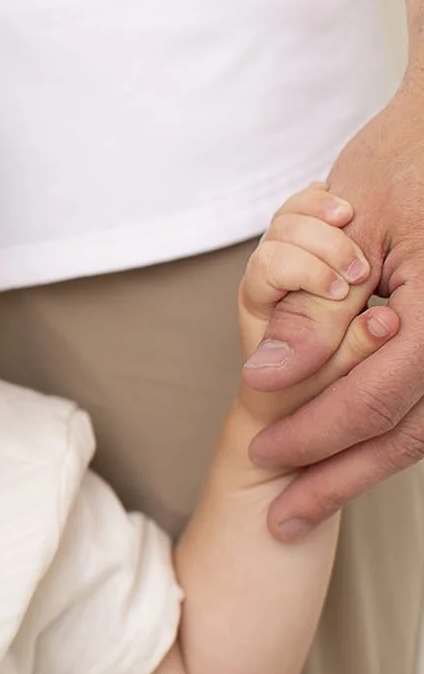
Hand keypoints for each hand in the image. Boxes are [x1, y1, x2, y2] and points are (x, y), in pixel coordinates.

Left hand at [243, 79, 423, 538]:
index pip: (380, 396)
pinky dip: (392, 427)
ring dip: (366, 465)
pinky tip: (347, 451)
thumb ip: (312, 309)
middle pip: (411, 432)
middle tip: (283, 516)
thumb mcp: (345, 228)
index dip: (318, 434)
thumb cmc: (412, 157)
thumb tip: (265, 379)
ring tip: (308, 499)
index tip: (265, 457)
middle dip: (342, 477)